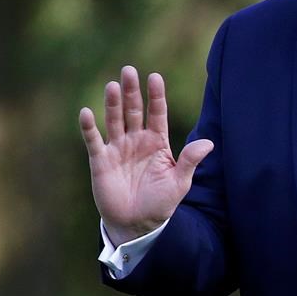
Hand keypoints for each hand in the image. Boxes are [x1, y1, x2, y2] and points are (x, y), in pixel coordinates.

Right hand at [79, 65, 213, 244]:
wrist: (137, 225)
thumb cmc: (161, 203)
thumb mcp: (179, 183)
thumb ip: (190, 161)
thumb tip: (209, 143)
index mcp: (157, 141)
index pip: (157, 113)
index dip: (156, 96)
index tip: (155, 77)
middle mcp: (136, 140)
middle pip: (134, 110)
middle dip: (131, 91)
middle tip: (128, 70)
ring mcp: (118, 148)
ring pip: (114, 120)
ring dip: (112, 104)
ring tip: (112, 85)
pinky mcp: (101, 161)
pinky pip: (94, 141)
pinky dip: (89, 128)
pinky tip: (86, 112)